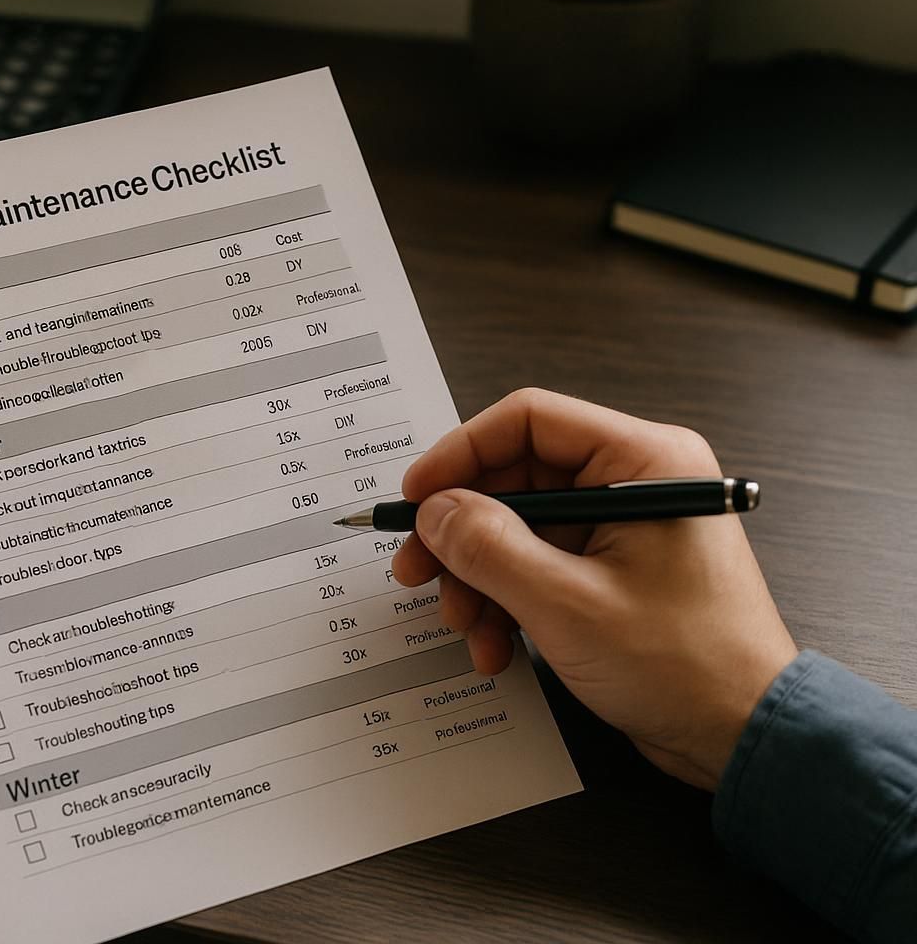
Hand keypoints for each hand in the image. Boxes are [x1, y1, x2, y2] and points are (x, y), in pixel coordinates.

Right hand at [392, 389, 797, 790]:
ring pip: (519, 528)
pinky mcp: (613, 570)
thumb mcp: (566, 604)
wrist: (742, 736)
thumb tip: (434, 510)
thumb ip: (489, 548)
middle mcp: (635, 481)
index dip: (461, 453)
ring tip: (464, 626)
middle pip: (516, 479)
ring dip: (479, 578)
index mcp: (644, 461)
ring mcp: (623, 528)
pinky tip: (495, 647)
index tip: (415, 497)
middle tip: (417, 571)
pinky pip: (539, 566)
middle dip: (462, 533)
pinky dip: (507, 603)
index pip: (530, 420)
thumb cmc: (685, 666)